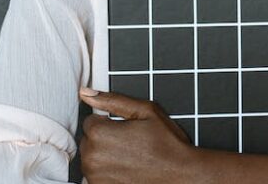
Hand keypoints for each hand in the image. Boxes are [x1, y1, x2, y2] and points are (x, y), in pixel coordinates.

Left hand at [78, 88, 196, 183]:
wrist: (181, 175)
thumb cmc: (167, 145)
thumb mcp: (145, 111)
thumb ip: (112, 100)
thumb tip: (87, 92)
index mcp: (100, 133)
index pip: (90, 120)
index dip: (109, 122)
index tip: (126, 129)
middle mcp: (92, 158)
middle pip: (89, 140)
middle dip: (105, 138)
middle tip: (131, 143)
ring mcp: (95, 176)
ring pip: (92, 158)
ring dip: (105, 156)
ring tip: (130, 157)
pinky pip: (96, 175)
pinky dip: (108, 171)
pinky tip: (126, 169)